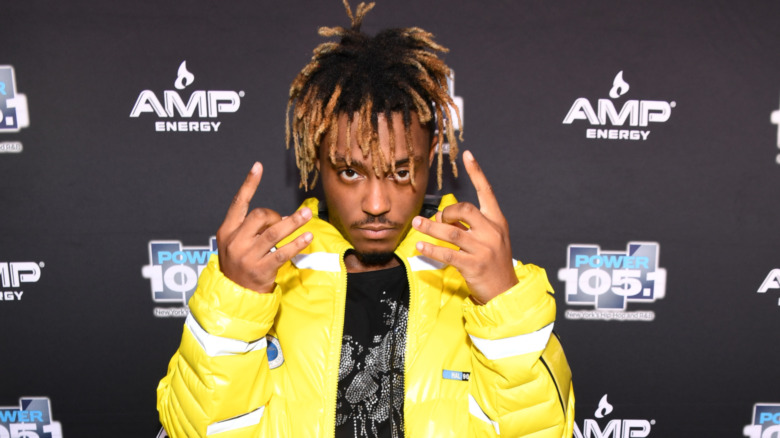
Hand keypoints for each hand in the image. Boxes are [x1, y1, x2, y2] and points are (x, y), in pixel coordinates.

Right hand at [216, 162, 312, 293]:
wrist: (234, 295)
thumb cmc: (240, 264)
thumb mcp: (236, 243)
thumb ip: (252, 228)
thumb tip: (282, 215)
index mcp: (226, 231)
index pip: (238, 203)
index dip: (249, 184)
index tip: (258, 166)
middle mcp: (235, 242)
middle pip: (260, 216)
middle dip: (276, 215)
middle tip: (286, 221)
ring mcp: (247, 256)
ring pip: (274, 232)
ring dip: (293, 222)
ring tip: (307, 214)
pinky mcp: (261, 269)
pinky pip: (283, 253)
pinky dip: (297, 243)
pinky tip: (308, 236)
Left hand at [412, 150, 516, 303]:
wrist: (505, 291)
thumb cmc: (495, 262)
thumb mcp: (491, 239)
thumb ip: (472, 225)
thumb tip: (445, 218)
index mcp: (497, 221)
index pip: (487, 192)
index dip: (477, 172)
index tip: (467, 155)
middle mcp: (491, 232)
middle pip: (465, 210)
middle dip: (446, 211)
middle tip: (437, 218)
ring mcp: (483, 249)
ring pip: (451, 233)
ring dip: (430, 228)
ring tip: (416, 225)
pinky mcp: (473, 265)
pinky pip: (447, 254)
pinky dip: (431, 249)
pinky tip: (420, 246)